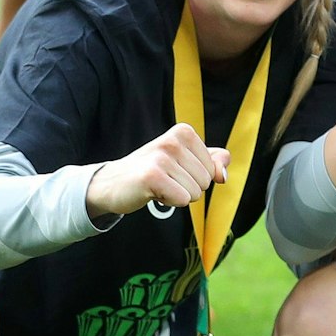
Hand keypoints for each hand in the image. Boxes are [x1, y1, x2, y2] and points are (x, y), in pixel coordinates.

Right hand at [86, 123, 228, 218]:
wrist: (112, 183)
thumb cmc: (154, 172)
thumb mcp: (187, 162)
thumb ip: (214, 162)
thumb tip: (222, 176)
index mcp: (184, 132)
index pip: (213, 169)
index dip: (195, 177)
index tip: (173, 170)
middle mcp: (173, 140)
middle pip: (205, 182)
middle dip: (187, 188)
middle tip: (164, 180)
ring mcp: (161, 157)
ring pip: (195, 193)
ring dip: (177, 196)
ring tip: (158, 185)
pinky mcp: (152, 176)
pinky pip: (183, 200)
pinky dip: (169, 202)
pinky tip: (152, 193)